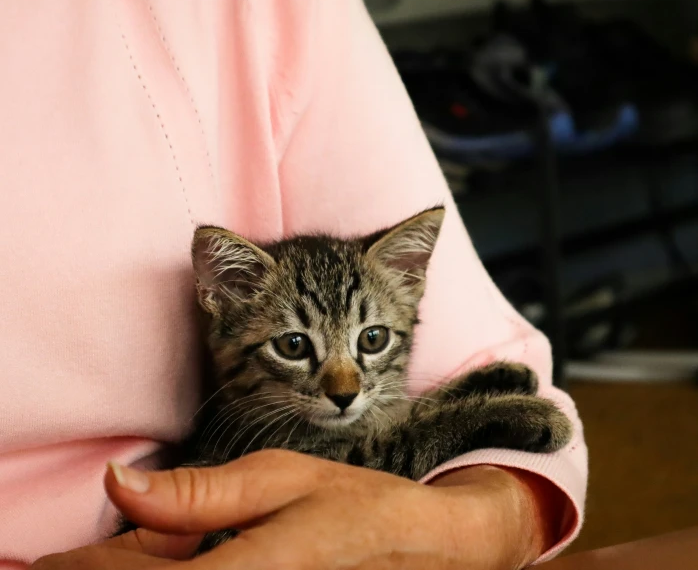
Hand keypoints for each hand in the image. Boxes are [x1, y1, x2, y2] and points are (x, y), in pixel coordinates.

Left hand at [32, 450, 551, 569]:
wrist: (415, 549)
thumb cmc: (354, 508)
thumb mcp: (280, 480)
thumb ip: (197, 494)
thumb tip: (118, 482)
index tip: (37, 561)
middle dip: (97, 569)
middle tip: (55, 555)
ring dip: (126, 568)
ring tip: (92, 552)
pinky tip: (151, 555)